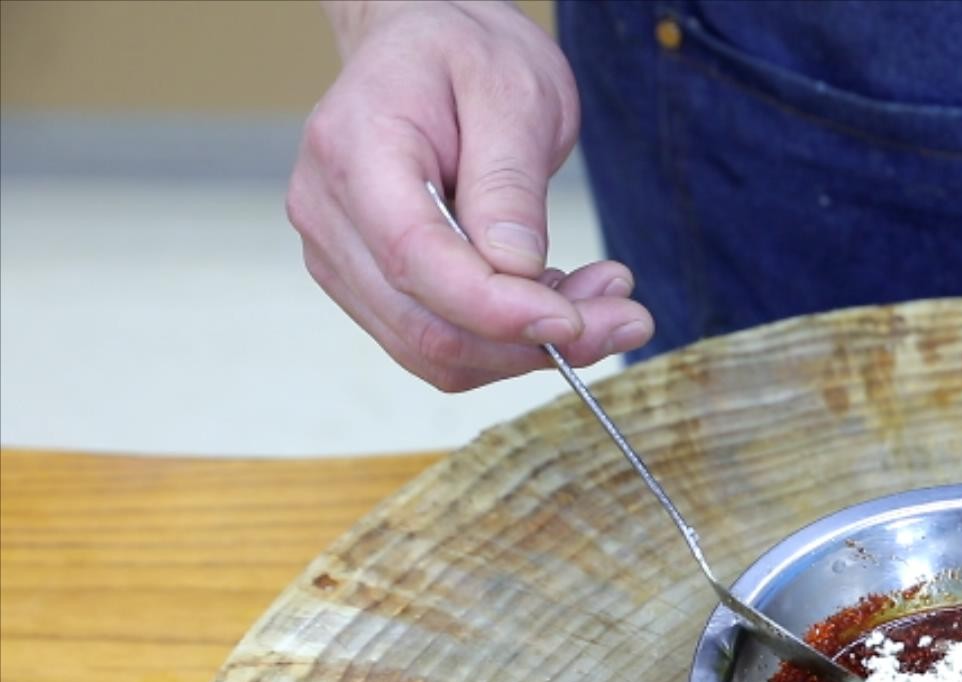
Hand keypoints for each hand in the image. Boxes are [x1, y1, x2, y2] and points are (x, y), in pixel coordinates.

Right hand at [288, 1, 653, 390]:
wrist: (425, 45)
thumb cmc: (464, 54)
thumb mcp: (513, 91)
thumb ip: (509, 183)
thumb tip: (517, 270)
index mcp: (353, 151)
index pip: (416, 259)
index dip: (499, 309)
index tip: (578, 321)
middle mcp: (330, 215)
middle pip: (425, 325)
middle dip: (532, 342)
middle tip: (626, 317)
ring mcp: (342, 257)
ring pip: (434, 351)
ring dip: (528, 348)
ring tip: (603, 297)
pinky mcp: (369, 284)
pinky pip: (439, 340)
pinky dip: (508, 339)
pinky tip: (559, 297)